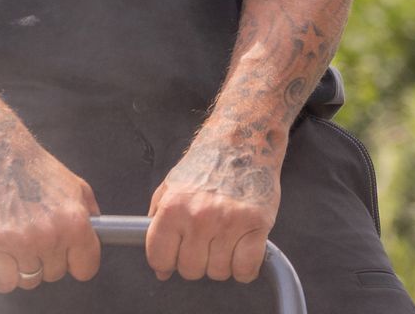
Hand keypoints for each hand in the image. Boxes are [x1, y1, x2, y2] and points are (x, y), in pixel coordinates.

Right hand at [0, 133, 100, 293]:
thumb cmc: (32, 167)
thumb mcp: (73, 185)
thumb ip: (89, 214)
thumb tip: (100, 236)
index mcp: (74, 222)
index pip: (85, 269)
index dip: (74, 262)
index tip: (65, 255)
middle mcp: (50, 234)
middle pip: (54, 274)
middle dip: (45, 258)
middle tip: (32, 233)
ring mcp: (20, 240)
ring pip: (29, 280)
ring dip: (22, 265)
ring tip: (15, 237)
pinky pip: (4, 281)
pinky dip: (1, 273)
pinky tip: (0, 252)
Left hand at [145, 130, 281, 284]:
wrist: (242, 142)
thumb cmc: (206, 164)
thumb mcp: (170, 187)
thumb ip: (158, 225)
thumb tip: (159, 269)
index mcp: (173, 206)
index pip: (159, 257)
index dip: (165, 262)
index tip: (172, 257)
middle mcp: (199, 216)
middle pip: (190, 270)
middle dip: (195, 262)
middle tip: (203, 242)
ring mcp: (229, 222)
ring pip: (219, 273)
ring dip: (221, 262)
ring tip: (223, 236)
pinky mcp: (257, 225)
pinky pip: (246, 270)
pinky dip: (244, 267)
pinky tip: (241, 247)